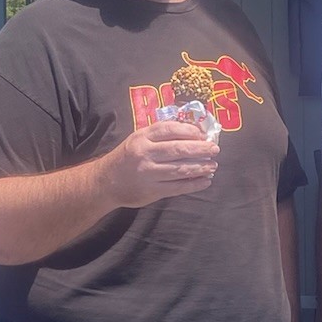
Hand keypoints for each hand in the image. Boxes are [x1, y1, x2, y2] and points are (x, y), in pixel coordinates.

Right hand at [100, 120, 219, 208]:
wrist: (107, 182)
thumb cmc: (128, 157)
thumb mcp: (139, 139)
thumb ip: (160, 135)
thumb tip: (192, 131)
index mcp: (142, 137)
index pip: (169, 130)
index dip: (189, 131)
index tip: (203, 134)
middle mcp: (144, 154)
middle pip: (177, 150)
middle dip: (200, 149)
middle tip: (215, 149)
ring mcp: (148, 173)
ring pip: (180, 169)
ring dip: (200, 167)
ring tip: (213, 166)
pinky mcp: (152, 191)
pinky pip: (177, 187)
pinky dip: (194, 184)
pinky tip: (205, 181)